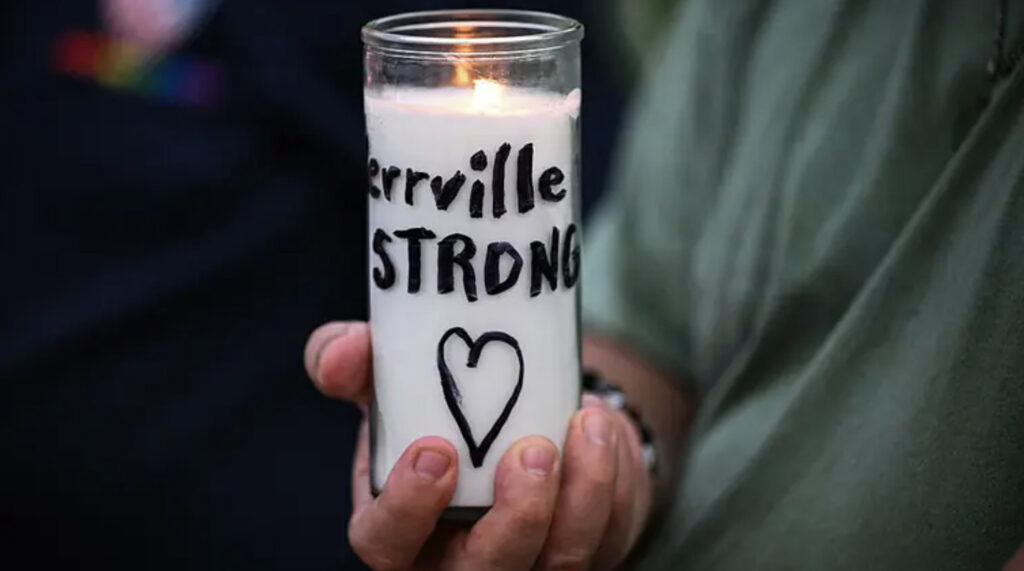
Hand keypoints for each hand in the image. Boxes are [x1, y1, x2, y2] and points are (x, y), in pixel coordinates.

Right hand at [304, 321, 652, 569]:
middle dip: (517, 518)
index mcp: (400, 525)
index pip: (387, 545)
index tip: (437, 451)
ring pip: (561, 561)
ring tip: (588, 424)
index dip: (409, 511)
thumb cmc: (439, 416)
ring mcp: (528, 563)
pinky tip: (604, 431)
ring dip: (583, 496)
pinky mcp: (588, 551)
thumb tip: (342, 352)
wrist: (511, 423)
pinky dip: (615, 482)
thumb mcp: (389, 385)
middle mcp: (460, 559)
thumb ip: (354, 362)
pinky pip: (610, 533)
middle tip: (531, 451)